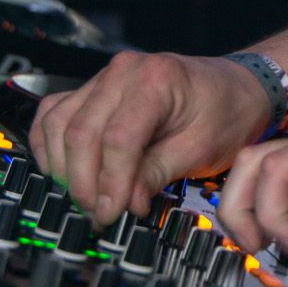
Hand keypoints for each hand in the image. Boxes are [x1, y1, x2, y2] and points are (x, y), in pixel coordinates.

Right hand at [30, 50, 273, 225]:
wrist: (236, 88)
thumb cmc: (226, 112)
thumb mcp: (201, 148)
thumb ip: (156, 174)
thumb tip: (121, 203)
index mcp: (157, 80)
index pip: (117, 139)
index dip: (110, 184)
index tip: (112, 214)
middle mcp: (123, 71)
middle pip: (81, 133)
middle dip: (84, 183)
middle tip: (99, 215)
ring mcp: (104, 77)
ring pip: (58, 124)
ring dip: (63, 168)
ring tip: (86, 198)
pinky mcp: (93, 88)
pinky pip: (54, 114)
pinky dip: (51, 145)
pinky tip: (63, 171)